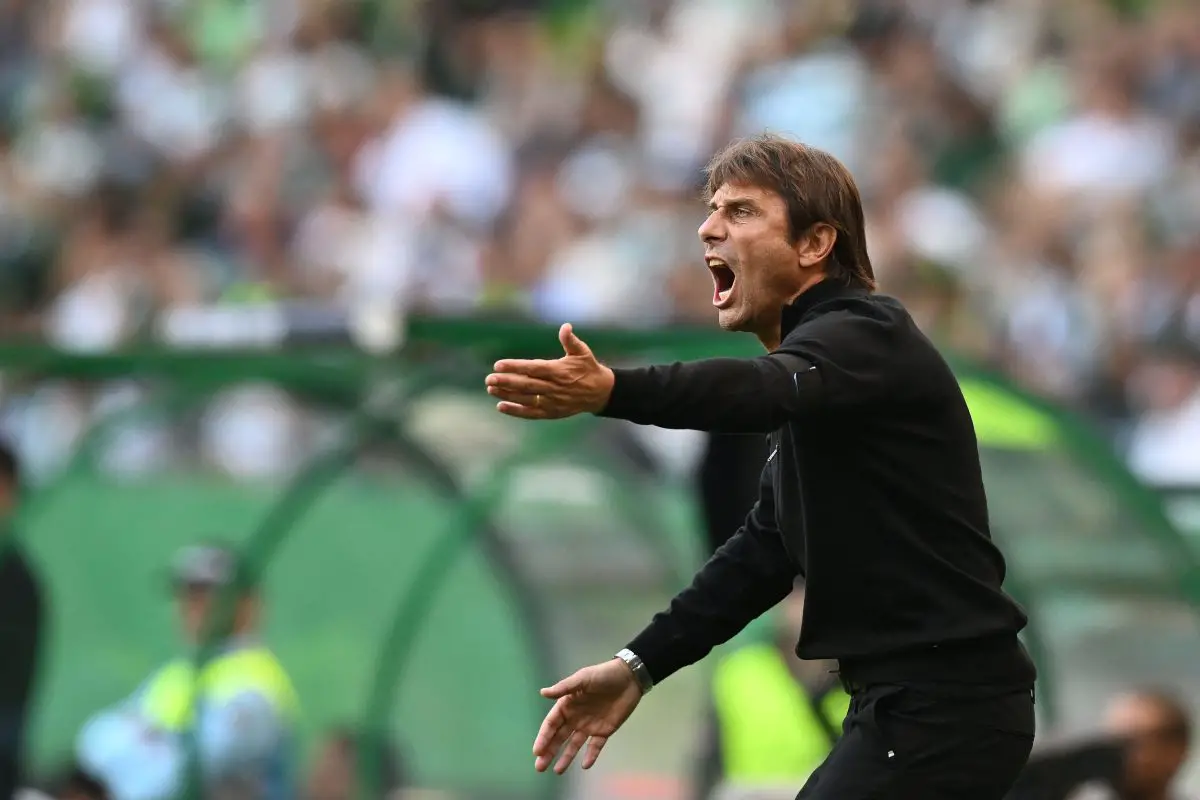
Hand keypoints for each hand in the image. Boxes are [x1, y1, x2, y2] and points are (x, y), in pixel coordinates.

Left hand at [486, 323, 614, 419]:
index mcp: (559, 371)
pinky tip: (501, 406)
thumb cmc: (588, 368)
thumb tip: (565, 326)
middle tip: (489, 379)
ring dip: (507, 395)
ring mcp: (552, 402)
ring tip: (491, 389)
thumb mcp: (582, 352)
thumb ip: (571, 340)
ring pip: (526, 399)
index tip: (498, 364)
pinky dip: (516, 411)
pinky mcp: (551, 412)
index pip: (533, 369)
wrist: (600, 393)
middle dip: (506, 382)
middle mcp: (554, 388)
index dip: (515, 367)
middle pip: (526, 385)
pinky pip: (531, 413)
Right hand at [532, 658, 642, 773]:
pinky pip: (595, 746)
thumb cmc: (603, 675)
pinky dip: (590, 755)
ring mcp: (589, 726)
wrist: (629, 678)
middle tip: (540, 767)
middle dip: (549, 752)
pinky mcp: (604, 731)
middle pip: (559, 738)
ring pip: (574, 745)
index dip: (543, 737)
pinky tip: (585, 765)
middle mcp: (575, 718)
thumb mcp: (582, 678)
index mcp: (567, 705)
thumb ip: (564, 688)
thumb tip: (543, 693)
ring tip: (557, 771)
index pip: (551, 724)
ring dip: (566, 757)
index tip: (537, 751)